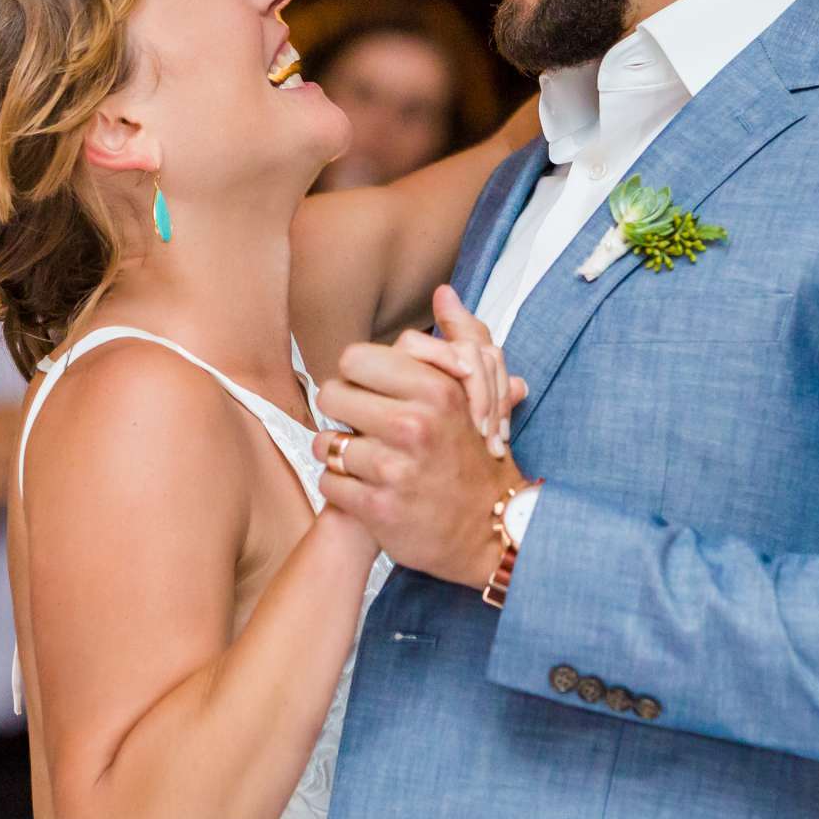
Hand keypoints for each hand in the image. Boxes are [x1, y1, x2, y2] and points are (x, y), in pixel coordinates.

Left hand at [313, 286, 527, 586]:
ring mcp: (395, 468)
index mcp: (435, 389)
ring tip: (366, 461)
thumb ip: (462, 336)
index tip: (375, 393)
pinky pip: (328, 482)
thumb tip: (445, 292)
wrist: (492, 526)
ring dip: (340, 453)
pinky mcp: (378, 508)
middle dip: (343, 412)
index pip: (355, 358)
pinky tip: (367, 489)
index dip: (359, 376)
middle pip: (332, 394)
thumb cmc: (477, 453)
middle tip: (365, 427)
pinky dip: (341, 487)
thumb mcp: (479, 390)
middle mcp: (415, 425)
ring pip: (326, 441)